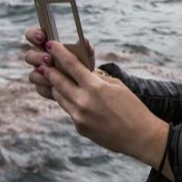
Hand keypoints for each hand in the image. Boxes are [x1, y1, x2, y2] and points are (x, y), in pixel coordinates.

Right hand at [23, 26, 96, 99]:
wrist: (86, 84)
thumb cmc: (83, 65)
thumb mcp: (87, 57)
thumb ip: (86, 49)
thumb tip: (85, 41)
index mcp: (47, 45)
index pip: (33, 36)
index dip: (34, 34)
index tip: (42, 37)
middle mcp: (40, 59)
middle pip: (29, 56)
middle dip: (38, 57)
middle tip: (49, 59)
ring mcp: (40, 74)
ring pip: (32, 75)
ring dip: (42, 75)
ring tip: (54, 75)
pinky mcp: (43, 88)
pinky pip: (39, 88)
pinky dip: (47, 87)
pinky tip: (56, 87)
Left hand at [36, 40, 169, 170]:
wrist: (139, 136)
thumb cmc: (132, 107)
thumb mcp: (116, 86)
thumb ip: (97, 79)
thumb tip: (83, 74)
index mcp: (94, 87)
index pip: (71, 65)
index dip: (59, 53)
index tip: (51, 45)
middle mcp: (83, 102)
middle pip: (58, 82)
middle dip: (49, 70)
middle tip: (42, 63)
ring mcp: (79, 117)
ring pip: (60, 97)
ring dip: (56, 87)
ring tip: (53, 79)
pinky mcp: (80, 128)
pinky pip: (70, 110)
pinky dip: (70, 102)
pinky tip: (73, 97)